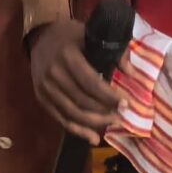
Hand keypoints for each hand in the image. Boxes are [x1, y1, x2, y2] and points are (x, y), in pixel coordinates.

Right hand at [29, 19, 119, 141]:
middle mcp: (53, 73)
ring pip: (72, 113)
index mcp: (67, 55)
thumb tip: (132, 73)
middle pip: (82, 100)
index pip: (91, 82)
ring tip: (112, 124)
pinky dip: (78, 130)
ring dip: (94, 123)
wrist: (39, 36)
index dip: (109, 96)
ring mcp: (45, 87)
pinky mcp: (41, 98)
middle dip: (104, 111)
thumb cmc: (70, 35)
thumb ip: (114, 51)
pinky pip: (61, 118)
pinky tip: (93, 138)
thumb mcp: (91, 34)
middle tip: (122, 116)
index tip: (126, 104)